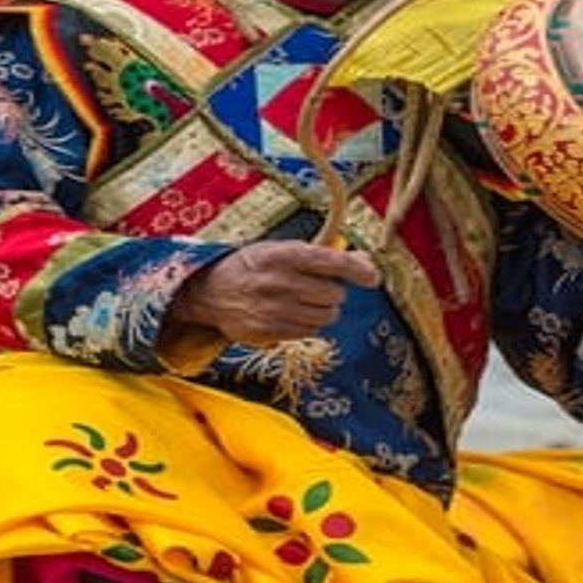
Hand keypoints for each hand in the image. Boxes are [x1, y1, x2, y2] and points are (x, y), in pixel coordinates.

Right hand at [165, 242, 381, 345]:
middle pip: (335, 294)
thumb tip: (365, 263)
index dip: (357, 270)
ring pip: (327, 316)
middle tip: (315, 286)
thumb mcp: (283, 250)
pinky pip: (310, 332)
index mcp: (283, 255)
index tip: (372, 277)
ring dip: (323, 310)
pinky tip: (290, 314)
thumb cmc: (255, 266)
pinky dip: (308, 324)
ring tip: (302, 300)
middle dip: (332, 291)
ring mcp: (274, 310)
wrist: (209, 292)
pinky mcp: (270, 332)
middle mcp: (279, 282)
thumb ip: (324, 256)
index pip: (330, 262)